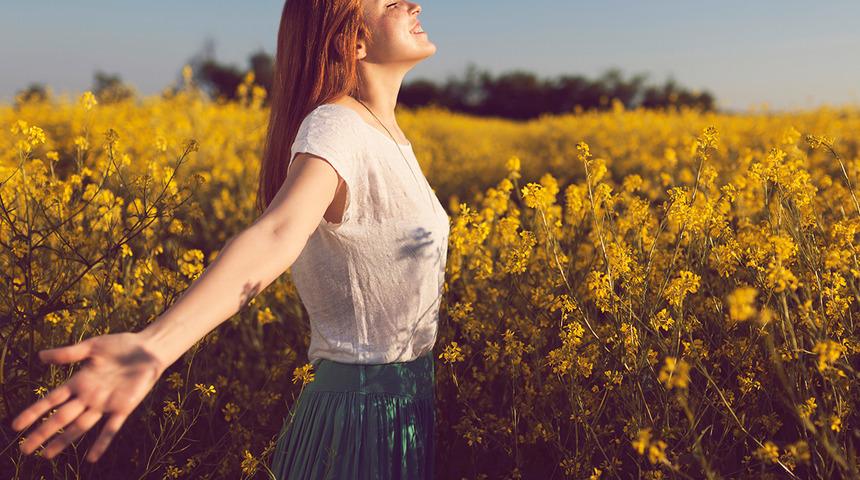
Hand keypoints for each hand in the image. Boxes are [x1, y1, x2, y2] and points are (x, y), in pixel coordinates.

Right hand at [11, 332, 165, 462]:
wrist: (149, 348)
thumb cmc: (120, 346)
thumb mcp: (92, 347)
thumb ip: (67, 353)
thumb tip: (39, 356)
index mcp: (79, 382)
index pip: (51, 400)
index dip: (34, 412)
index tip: (16, 426)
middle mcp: (89, 396)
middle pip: (61, 417)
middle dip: (43, 432)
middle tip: (24, 449)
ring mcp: (105, 403)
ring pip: (80, 426)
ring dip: (64, 440)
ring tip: (47, 455)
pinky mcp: (124, 407)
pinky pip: (111, 428)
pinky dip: (102, 442)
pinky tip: (92, 457)